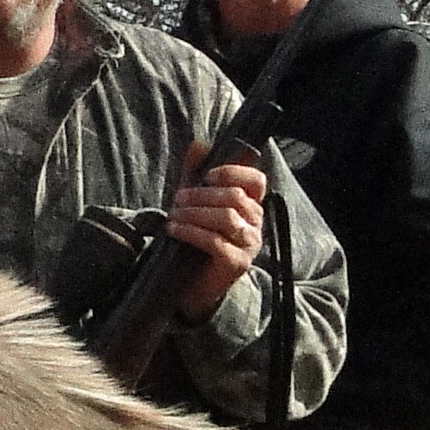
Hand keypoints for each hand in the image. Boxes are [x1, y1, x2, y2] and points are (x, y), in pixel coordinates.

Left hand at [166, 141, 266, 323]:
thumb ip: (195, 173)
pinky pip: (216, 242)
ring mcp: (248, 244)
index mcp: (250, 205)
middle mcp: (255, 223)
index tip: (207, 175)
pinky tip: (175, 229)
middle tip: (177, 198)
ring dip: (194, 213)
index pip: (256, 181)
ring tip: (174, 215)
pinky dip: (191, 232)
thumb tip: (197, 144)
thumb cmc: (196, 240)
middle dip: (201, 195)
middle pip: (234, 197)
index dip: (234, 172)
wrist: (192, 285)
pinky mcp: (237, 263)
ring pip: (226, 218)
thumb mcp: (194, 202)